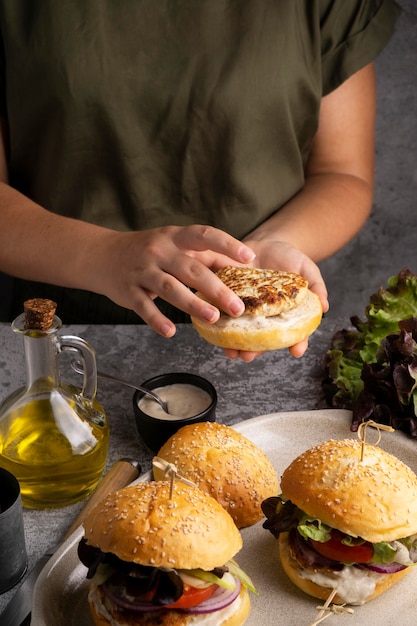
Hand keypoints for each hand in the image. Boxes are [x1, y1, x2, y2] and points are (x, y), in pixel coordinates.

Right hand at [89, 224, 254, 336]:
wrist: (103, 255)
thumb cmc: (149, 252)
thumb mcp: (173, 245)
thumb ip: (202, 257)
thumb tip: (240, 273)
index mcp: (175, 237)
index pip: (204, 235)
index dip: (227, 244)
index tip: (249, 257)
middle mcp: (159, 251)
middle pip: (191, 269)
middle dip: (217, 289)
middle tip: (237, 307)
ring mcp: (142, 270)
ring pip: (170, 288)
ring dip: (193, 304)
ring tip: (213, 319)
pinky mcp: (128, 290)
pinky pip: (144, 307)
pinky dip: (157, 320)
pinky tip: (170, 332)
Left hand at [222, 240, 328, 361]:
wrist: (266, 243)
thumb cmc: (290, 258)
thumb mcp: (307, 269)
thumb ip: (316, 286)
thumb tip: (325, 306)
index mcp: (286, 316)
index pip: (293, 335)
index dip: (296, 344)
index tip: (297, 350)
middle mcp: (265, 319)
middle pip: (261, 340)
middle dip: (255, 351)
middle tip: (250, 356)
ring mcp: (246, 311)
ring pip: (240, 333)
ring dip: (234, 344)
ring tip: (231, 351)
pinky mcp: (229, 299)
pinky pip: (222, 313)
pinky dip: (217, 323)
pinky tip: (213, 329)